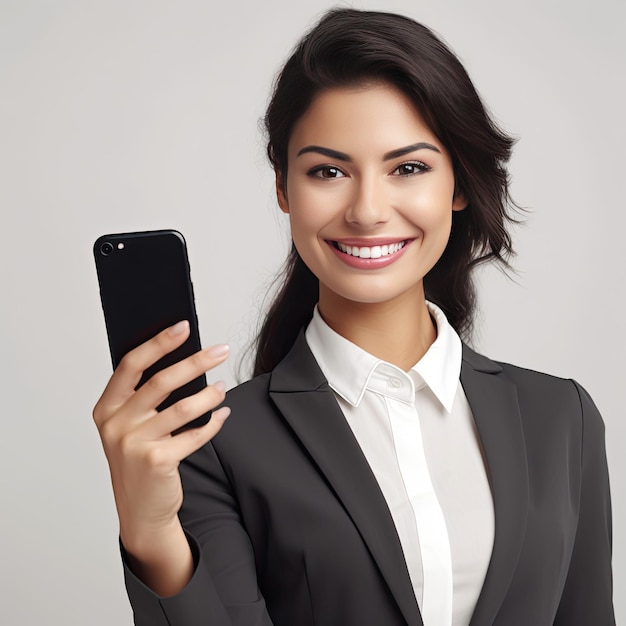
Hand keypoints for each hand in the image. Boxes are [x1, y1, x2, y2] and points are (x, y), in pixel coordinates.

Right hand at [93, 320, 230, 552]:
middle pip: (161, 381)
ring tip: (222, 388)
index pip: (131, 365)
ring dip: (209, 395)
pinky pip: (194, 434)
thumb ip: (146, 398)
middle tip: (220, 350)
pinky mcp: (157, 461)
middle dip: (195, 361)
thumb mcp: (131, 427)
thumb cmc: (139, 460)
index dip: (158, 343)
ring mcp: (134, 444)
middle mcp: (116, 424)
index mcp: (106, 408)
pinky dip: (213, 423)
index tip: (183, 326)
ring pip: (182, 407)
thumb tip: (185, 360)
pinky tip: (222, 415)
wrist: (141, 511)